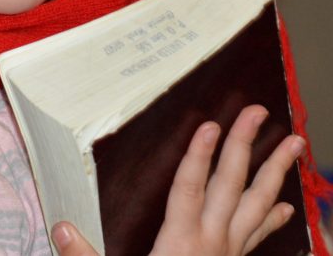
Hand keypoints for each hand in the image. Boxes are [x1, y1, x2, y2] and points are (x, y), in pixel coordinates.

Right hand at [50, 105, 303, 255]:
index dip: (197, 156)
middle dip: (245, 146)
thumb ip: (85, 255)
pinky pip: (257, 235)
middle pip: (231, 185)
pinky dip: (273, 217)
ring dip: (276, 172)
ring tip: (295, 145)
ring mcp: (228, 252)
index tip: (208, 125)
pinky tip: (287, 205)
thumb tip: (59, 228)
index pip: (189, 189)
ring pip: (257, 204)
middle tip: (257, 112)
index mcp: (180, 242)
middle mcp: (211, 241)